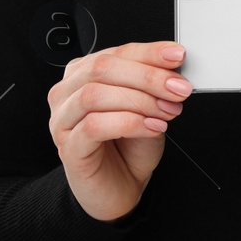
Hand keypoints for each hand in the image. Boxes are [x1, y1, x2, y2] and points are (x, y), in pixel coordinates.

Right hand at [47, 41, 191, 222]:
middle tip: (177, 88)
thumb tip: (173, 66)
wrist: (119, 188)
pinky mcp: (68, 147)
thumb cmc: (128, 147)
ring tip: (166, 111)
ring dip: (139, 100)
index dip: (149, 52)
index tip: (177, 56)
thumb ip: (153, 84)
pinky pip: (94, 126)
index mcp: (83, 74)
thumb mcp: (147, 107)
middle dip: (147, 76)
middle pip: (102, 68)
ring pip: (94, 95)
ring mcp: (63, 120)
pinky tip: (151, 127)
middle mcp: (68, 93)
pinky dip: (129, 123)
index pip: (116, 52)